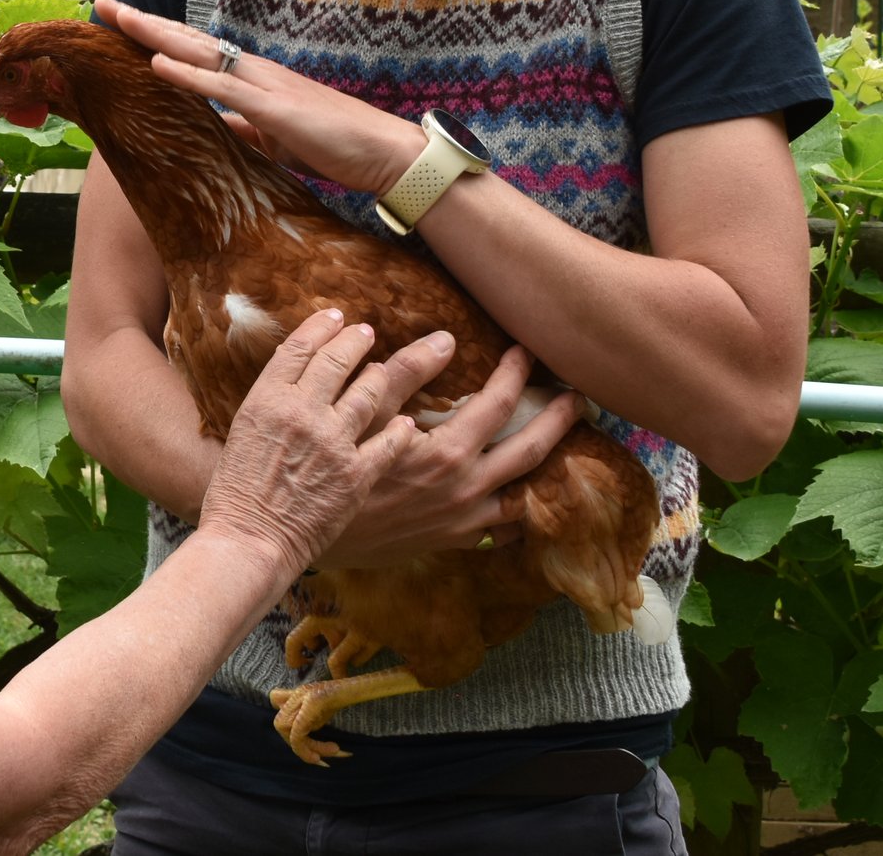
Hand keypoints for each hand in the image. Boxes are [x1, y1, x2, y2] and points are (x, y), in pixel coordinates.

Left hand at [95, 0, 423, 196]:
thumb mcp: (275, 140)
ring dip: (155, 34)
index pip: (196, 51)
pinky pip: (222, 88)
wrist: (385, 154)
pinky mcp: (274, 109)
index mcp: (253, 79)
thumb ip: (243, 130)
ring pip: (199, 52)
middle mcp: (254, 72)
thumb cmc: (334, 146)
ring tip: (118, 18)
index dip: (157, 36)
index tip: (120, 23)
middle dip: (143, 22)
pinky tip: (156, 63)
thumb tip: (212, 129)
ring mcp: (264, 85)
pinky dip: (186, 74)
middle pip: (188, 39)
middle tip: (102, 3)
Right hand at [195, 311, 441, 577]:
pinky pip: (390, 441)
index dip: (320, 327)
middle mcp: (301, 412)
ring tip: (384, 368)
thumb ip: (271, 403)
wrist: (248, 542)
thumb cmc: (236, 494)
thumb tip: (295, 377)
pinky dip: (400, 429)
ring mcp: (332, 442)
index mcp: (266, 399)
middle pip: (337, 359)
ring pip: (369, 392)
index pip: (299, 347)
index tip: (334, 317)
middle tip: (366, 331)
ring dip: (379, 374)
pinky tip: (407, 423)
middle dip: (355, 340)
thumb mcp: (243, 434)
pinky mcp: (356, 475)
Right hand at [314, 344, 580, 567]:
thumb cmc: (333, 468)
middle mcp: (466, 490)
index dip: (516, 372)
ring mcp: (464, 521)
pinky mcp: (453, 542)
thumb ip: (405, 373)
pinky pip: (503, 531)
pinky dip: (521, 513)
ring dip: (549, 467)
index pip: (499, 404)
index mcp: (448, 453)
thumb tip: (444, 340)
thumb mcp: (364, 414)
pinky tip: (525, 499)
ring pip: (527, 495)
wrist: (305, 530)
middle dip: (559, 419)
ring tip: (564, 447)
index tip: (526, 351)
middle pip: (531, 450)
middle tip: (578, 398)